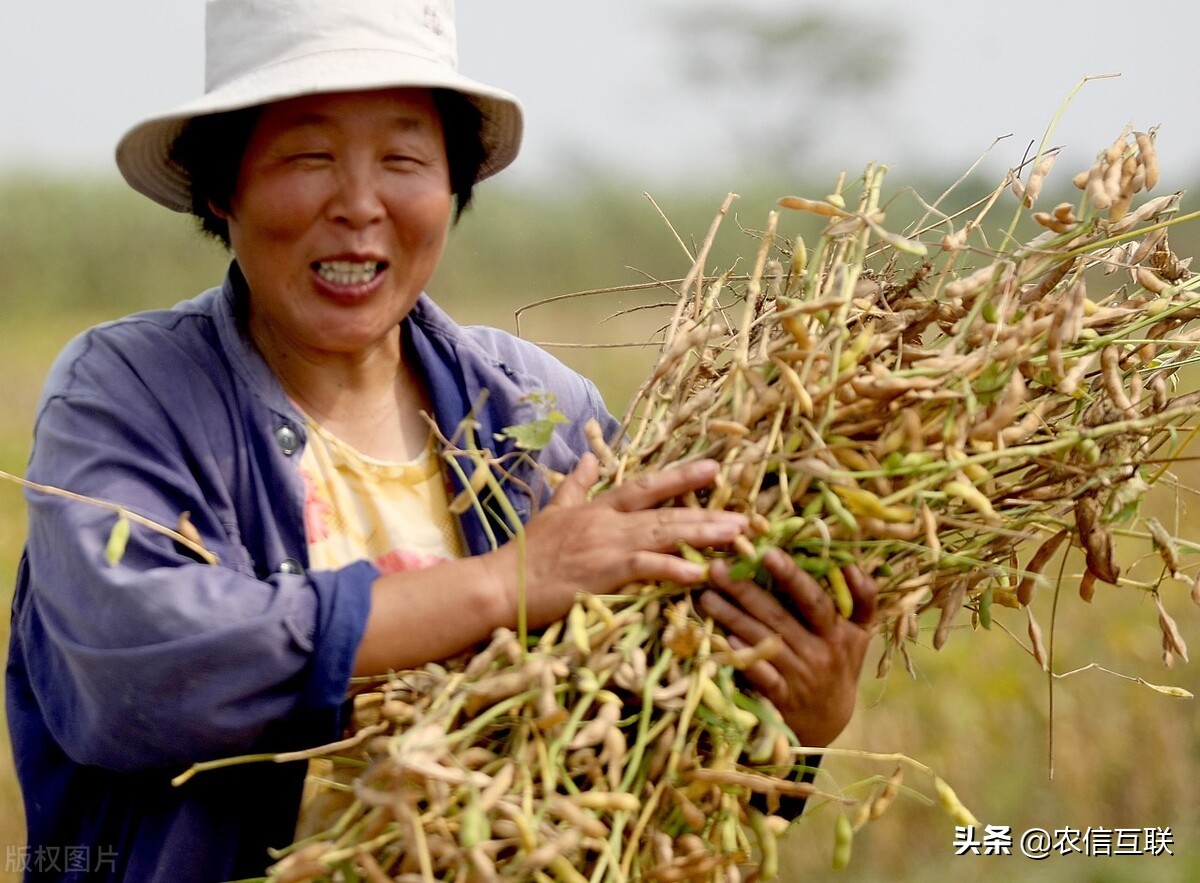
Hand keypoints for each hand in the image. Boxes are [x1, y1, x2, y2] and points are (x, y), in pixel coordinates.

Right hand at [491, 453, 747, 626]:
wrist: (502, 584)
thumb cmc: (528, 554)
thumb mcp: (553, 511)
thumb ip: (575, 485)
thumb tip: (588, 456)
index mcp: (599, 508)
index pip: (647, 487)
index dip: (682, 478)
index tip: (714, 468)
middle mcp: (609, 523)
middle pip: (667, 513)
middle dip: (708, 513)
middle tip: (747, 515)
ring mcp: (608, 547)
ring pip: (665, 536)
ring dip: (703, 535)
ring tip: (737, 537)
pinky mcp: (604, 575)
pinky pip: (646, 568)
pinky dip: (674, 569)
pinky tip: (700, 573)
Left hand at [699, 548, 876, 747]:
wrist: (830, 721)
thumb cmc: (840, 663)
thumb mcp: (860, 633)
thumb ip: (862, 597)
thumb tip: (850, 562)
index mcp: (838, 632)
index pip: (815, 600)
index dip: (793, 576)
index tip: (768, 552)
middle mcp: (819, 653)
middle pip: (779, 617)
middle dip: (746, 590)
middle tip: (717, 568)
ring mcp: (798, 677)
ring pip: (762, 642)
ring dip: (732, 617)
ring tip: (706, 595)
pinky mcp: (780, 698)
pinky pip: (758, 674)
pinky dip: (742, 656)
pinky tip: (720, 638)